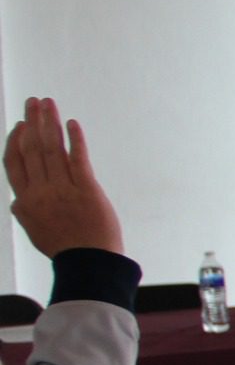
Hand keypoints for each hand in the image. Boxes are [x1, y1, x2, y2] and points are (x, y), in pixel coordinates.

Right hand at [5, 98, 122, 257]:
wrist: (89, 263)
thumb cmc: (64, 248)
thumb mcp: (34, 232)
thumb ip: (24, 213)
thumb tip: (15, 202)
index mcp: (25, 201)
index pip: (14, 163)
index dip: (16, 140)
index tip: (20, 124)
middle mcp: (41, 191)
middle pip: (32, 149)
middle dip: (33, 122)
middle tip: (33, 101)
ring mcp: (63, 189)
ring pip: (52, 149)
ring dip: (50, 123)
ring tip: (48, 103)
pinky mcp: (87, 189)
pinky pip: (78, 159)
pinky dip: (75, 139)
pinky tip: (72, 123)